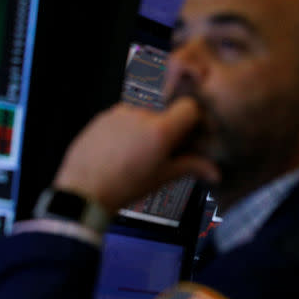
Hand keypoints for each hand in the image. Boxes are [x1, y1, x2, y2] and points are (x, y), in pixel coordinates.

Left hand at [53, 97, 221, 213]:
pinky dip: (128, 127)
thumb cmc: (125, 186)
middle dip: (169, 125)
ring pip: (144, 111)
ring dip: (147, 125)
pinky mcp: (103, 116)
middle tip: (164, 148)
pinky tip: (122, 149)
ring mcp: (119, 112)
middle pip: (166, 110)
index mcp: (161, 129)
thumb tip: (214, 172)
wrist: (84, 191)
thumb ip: (192, 167)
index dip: (194, 118)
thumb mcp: (163, 177)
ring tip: (139, 151)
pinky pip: (123, 116)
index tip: (191, 132)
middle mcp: (141, 114)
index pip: (189, 107)